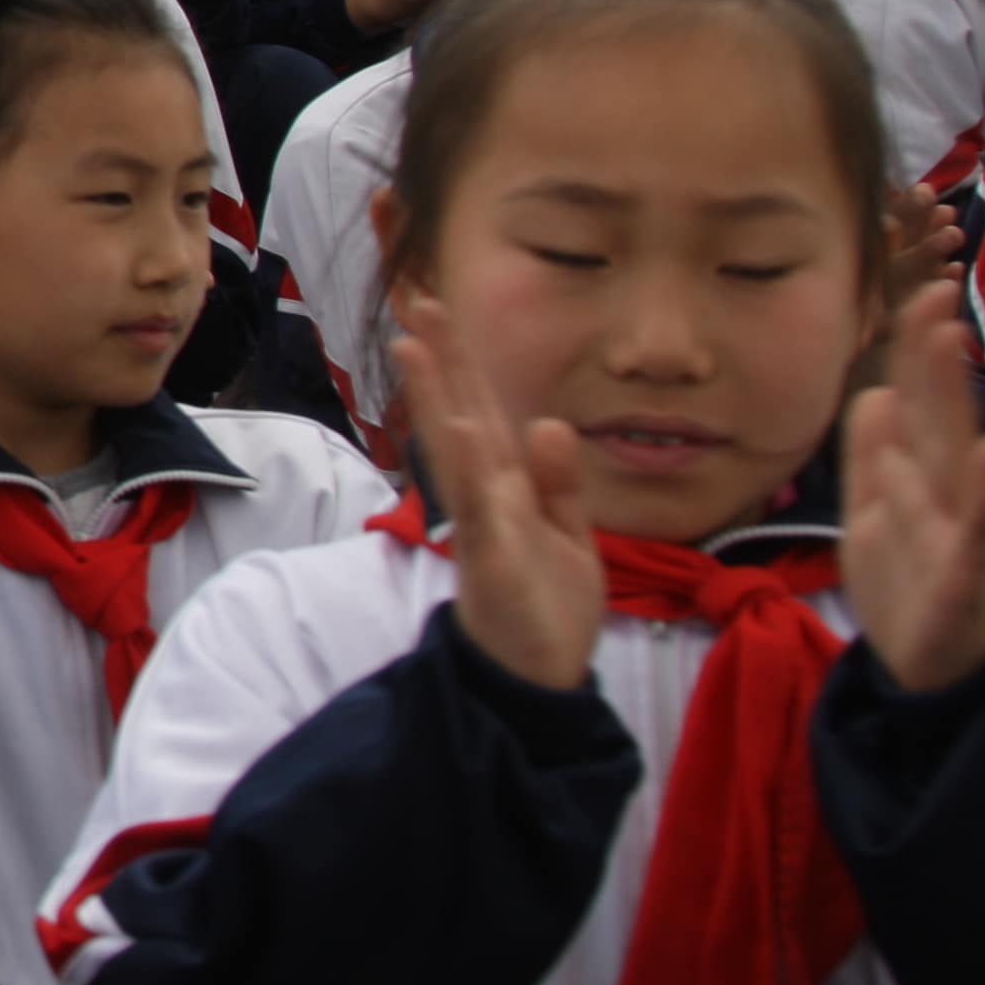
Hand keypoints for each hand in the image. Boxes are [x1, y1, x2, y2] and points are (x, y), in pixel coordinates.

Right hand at [394, 313, 610, 693]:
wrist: (539, 683)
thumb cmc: (548, 605)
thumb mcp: (567, 533)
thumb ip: (558, 481)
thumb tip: (548, 422)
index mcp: (506, 488)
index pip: (483, 413)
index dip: (463, 363)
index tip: (439, 310)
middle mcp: (486, 499)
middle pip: (461, 418)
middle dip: (441, 362)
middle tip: (418, 302)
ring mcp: (485, 528)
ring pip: (459, 454)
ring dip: (438, 401)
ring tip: (417, 349)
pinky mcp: (496, 563)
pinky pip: (482, 512)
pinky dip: (470, 473)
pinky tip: (461, 433)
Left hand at [833, 280, 984, 691]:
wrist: (928, 665)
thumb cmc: (907, 580)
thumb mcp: (875, 512)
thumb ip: (873, 455)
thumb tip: (872, 393)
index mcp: (919, 476)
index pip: (915, 402)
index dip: (915, 349)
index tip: (919, 290)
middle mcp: (943, 492)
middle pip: (940, 413)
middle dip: (938, 354)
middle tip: (938, 291)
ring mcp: (956, 530)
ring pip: (953, 456)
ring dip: (953, 399)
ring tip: (953, 342)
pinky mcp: (961, 574)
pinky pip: (973, 528)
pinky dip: (982, 491)